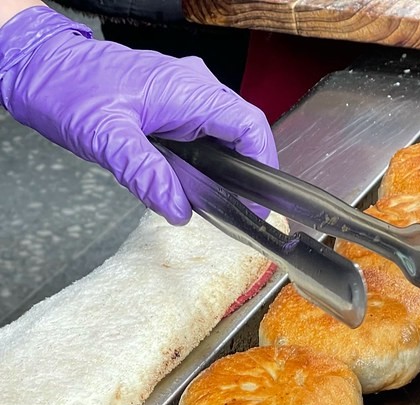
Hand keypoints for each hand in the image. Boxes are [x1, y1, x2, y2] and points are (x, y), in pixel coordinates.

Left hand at [0, 6, 277, 224]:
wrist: (38, 65)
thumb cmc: (67, 89)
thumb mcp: (105, 137)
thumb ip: (145, 174)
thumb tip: (178, 209)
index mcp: (189, 91)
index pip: (250, 126)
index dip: (264, 164)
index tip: (261, 200)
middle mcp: (195, 87)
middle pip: (243, 131)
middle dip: (246, 170)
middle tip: (239, 208)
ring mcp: (185, 92)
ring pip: (225, 132)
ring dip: (225, 164)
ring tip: (213, 196)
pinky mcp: (174, 100)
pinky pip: (205, 129)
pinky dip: (206, 156)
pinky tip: (188, 177)